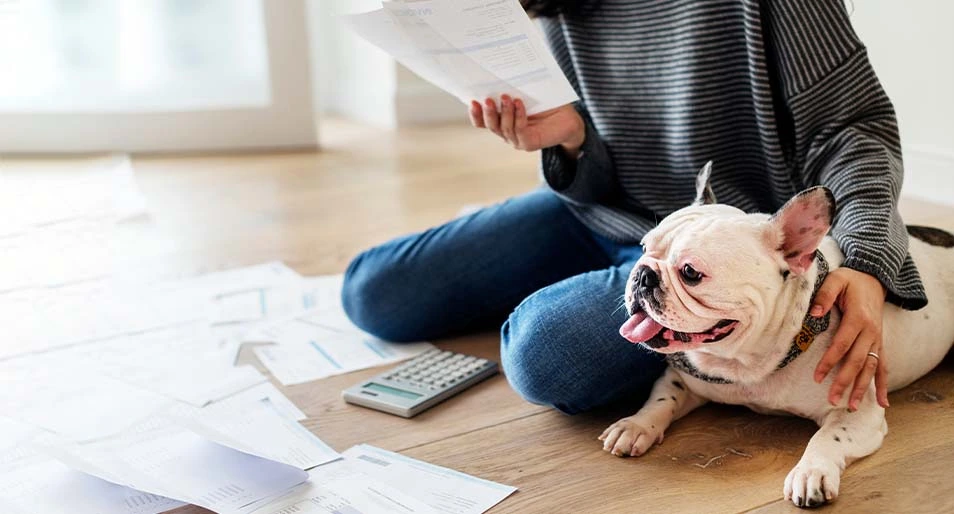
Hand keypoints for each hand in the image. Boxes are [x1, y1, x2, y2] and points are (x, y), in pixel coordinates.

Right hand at [468, 96, 584, 153]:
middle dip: (487, 113)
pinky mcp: (528, 143)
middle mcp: (506, 132)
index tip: (472, 100)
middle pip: (490, 125)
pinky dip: (518, 116)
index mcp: (501, 121)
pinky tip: (520, 104)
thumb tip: (497, 73)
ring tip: (507, 97)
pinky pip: (519, 130)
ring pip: (504, 128)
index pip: (481, 121)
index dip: (475, 114)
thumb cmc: (546, 103)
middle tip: (487, 99)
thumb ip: (510, 90)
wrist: (568, 117)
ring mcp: (516, 140)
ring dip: (504, 112)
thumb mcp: (524, 94)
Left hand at [811, 267, 888, 409]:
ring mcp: (877, 339)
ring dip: (862, 388)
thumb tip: (814, 313)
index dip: (829, 362)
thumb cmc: (851, 280)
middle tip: (832, 400)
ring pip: (871, 368)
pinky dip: (882, 385)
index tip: (817, 377)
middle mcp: (871, 332)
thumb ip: (824, 295)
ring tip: (851, 406)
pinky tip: (882, 402)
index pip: (842, 345)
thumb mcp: (836, 280)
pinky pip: (884, 366)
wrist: (874, 278)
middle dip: (844, 382)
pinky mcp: (880, 343)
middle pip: (857, 361)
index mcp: (858, 318)